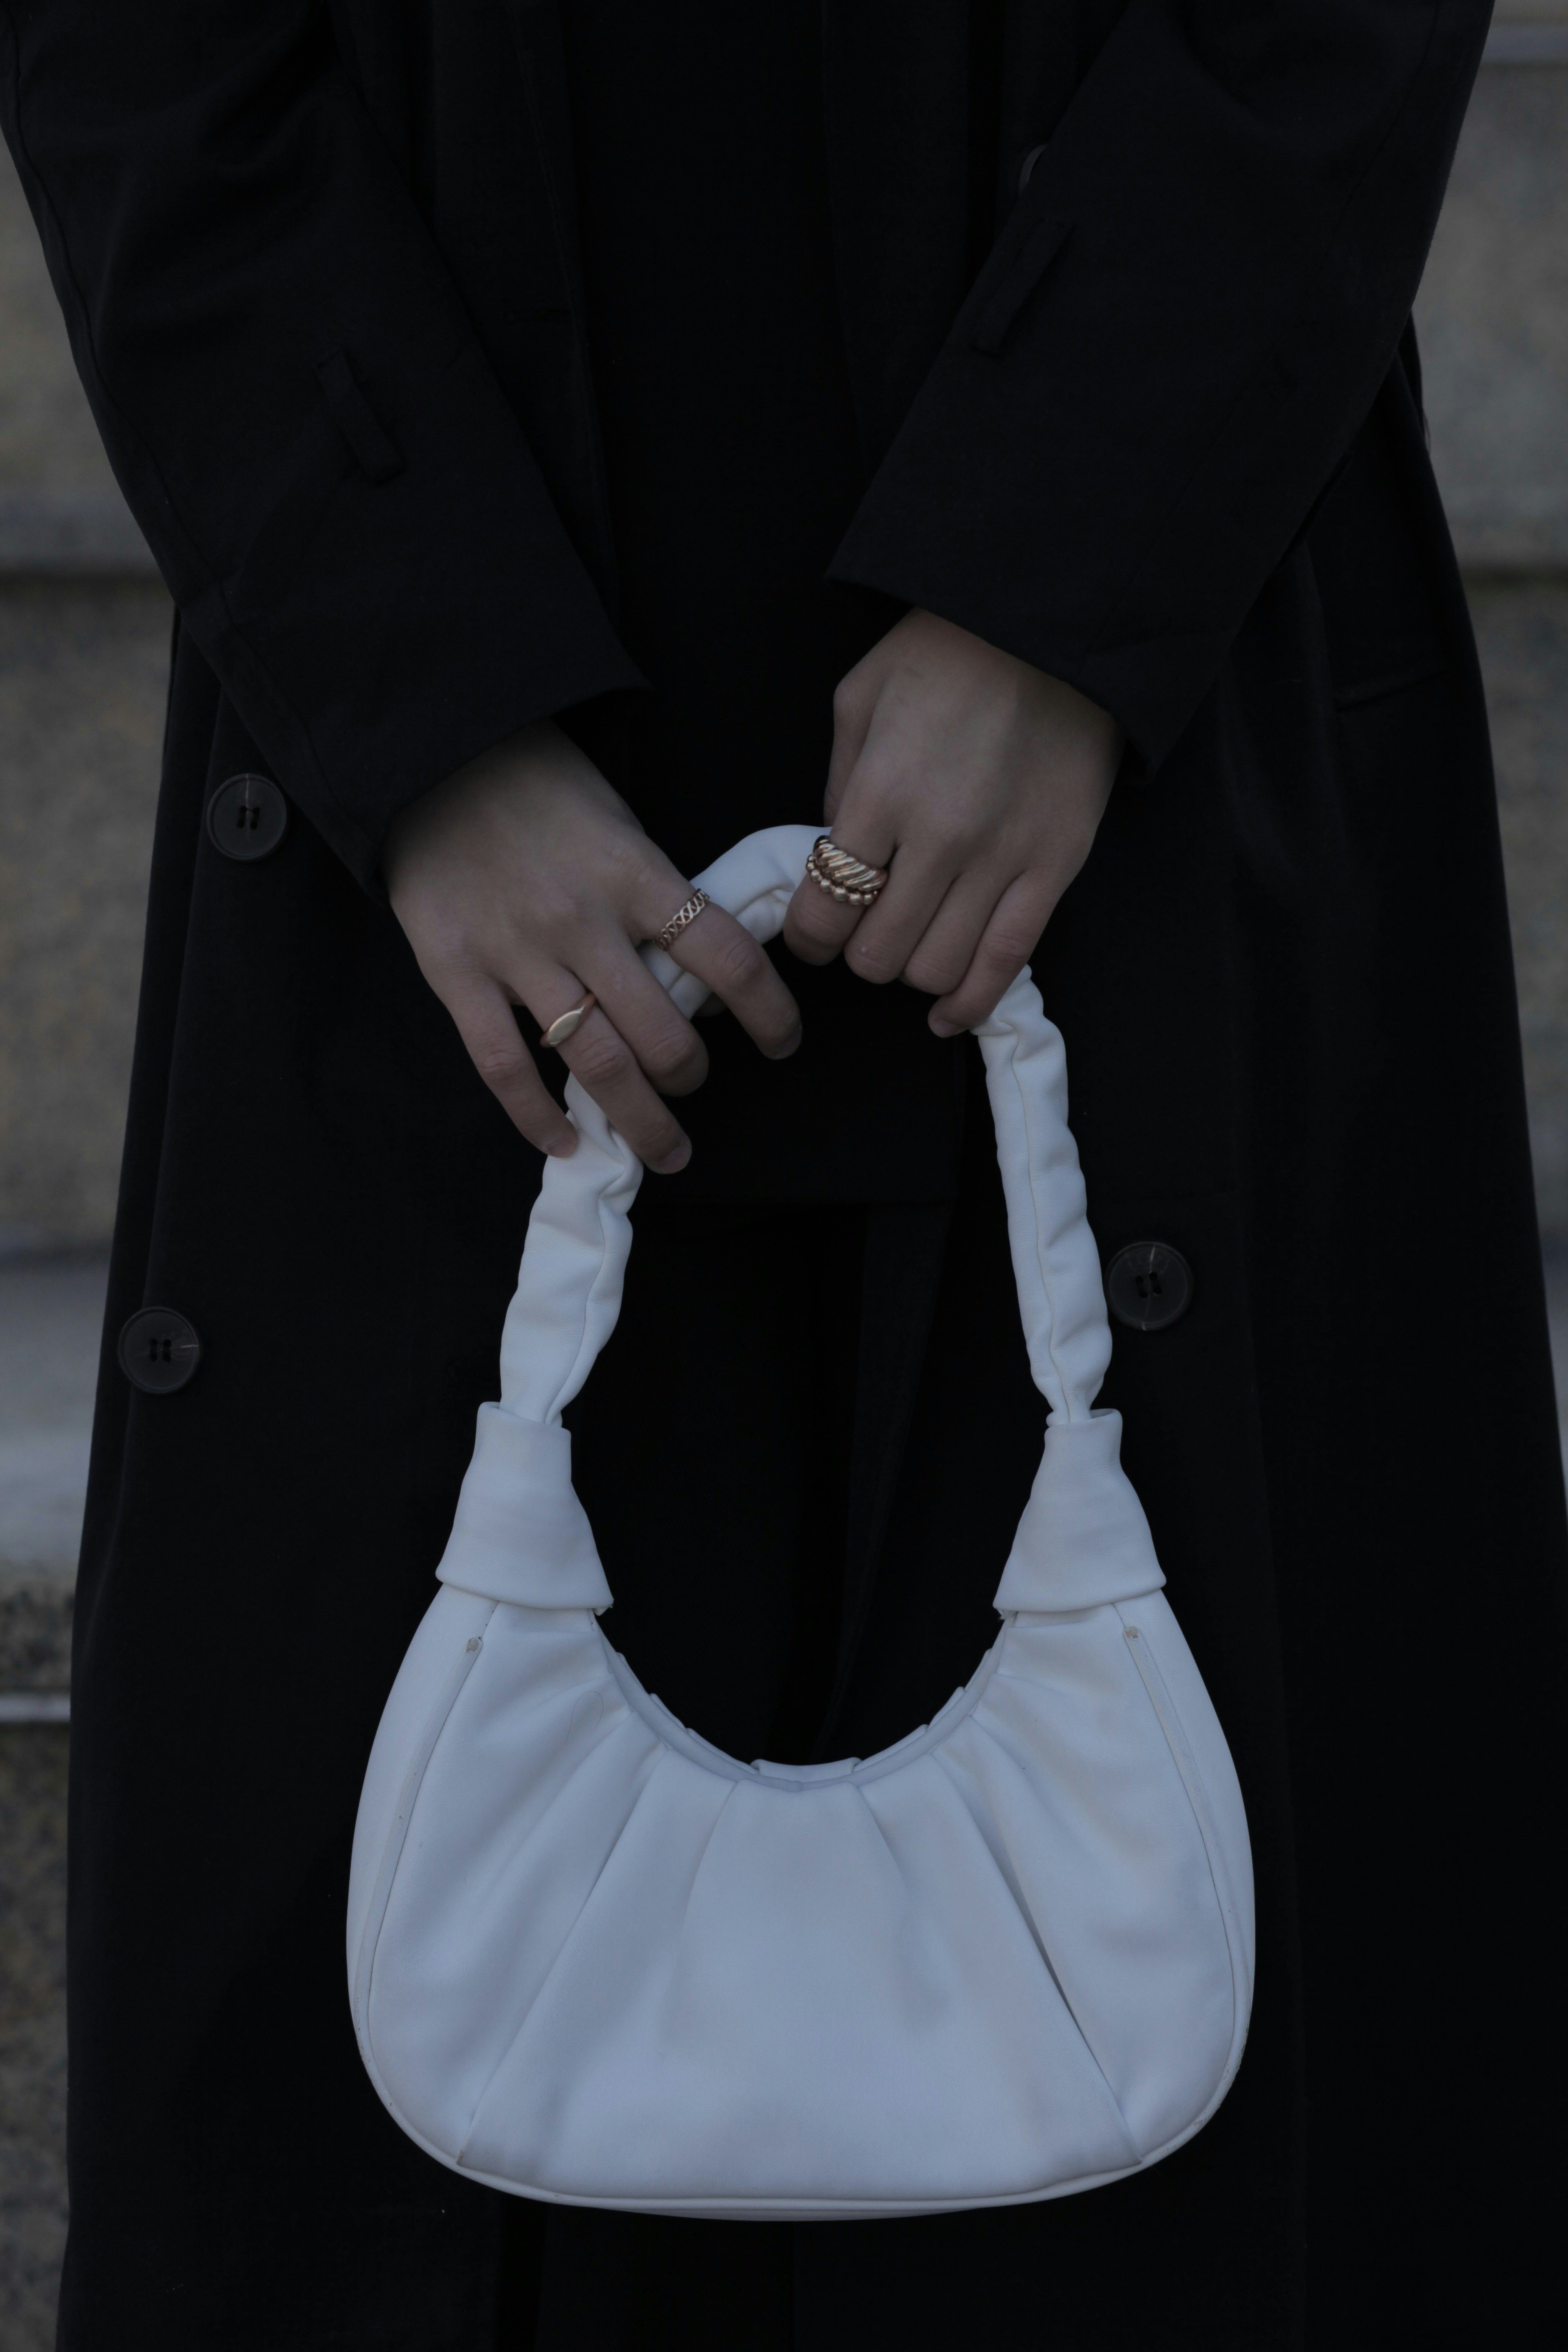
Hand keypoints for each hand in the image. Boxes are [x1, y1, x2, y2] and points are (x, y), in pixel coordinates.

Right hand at [385, 723, 800, 1168]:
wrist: (432, 753)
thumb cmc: (540, 788)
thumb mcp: (620, 826)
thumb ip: (656, 898)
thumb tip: (700, 978)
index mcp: (635, 874)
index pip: (727, 958)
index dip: (771, 1013)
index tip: (784, 1042)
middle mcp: (581, 919)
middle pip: (663, 1032)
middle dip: (693, 1075)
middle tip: (696, 1082)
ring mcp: (516, 952)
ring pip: (595, 1062)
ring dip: (641, 1119)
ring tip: (664, 1147)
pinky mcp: (455, 973)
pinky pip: (504, 1066)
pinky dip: (537, 1118)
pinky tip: (565, 1144)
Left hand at [782, 609, 1121, 1031]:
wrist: (1055, 623)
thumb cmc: (948, 651)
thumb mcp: (861, 698)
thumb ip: (839, 784)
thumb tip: (831, 853)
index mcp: (881, 791)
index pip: (822, 909)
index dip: (807, 937)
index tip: (812, 932)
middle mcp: (940, 836)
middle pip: (877, 953)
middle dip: (857, 954)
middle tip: (862, 930)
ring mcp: (1003, 857)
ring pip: (937, 968)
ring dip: (911, 970)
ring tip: (910, 941)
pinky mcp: (1055, 867)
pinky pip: (1006, 963)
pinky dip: (970, 1003)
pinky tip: (947, 1015)